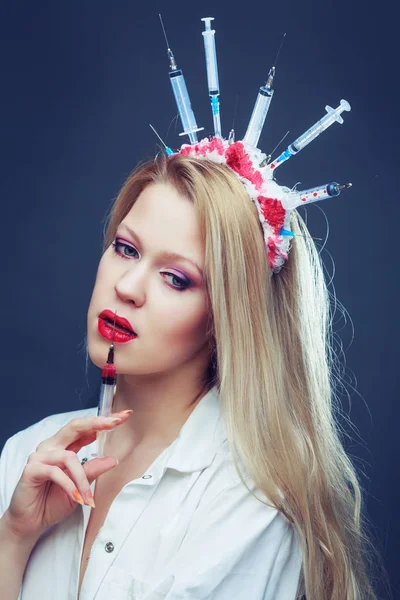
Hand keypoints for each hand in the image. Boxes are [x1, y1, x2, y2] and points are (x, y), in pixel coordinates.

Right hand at [3, 411, 131, 540]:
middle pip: (75, 426)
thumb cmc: (54, 502)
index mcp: (64, 447)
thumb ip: (93, 470)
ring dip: (82, 479)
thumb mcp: (80, 486)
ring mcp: (40, 456)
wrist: (32, 522)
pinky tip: (76, 497)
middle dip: (97, 423)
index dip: (104, 421)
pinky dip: (69, 485)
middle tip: (115, 422)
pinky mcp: (31, 469)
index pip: (85, 429)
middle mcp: (52, 446)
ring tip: (88, 497)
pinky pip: (55, 472)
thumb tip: (113, 459)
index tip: (124, 415)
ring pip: (69, 457)